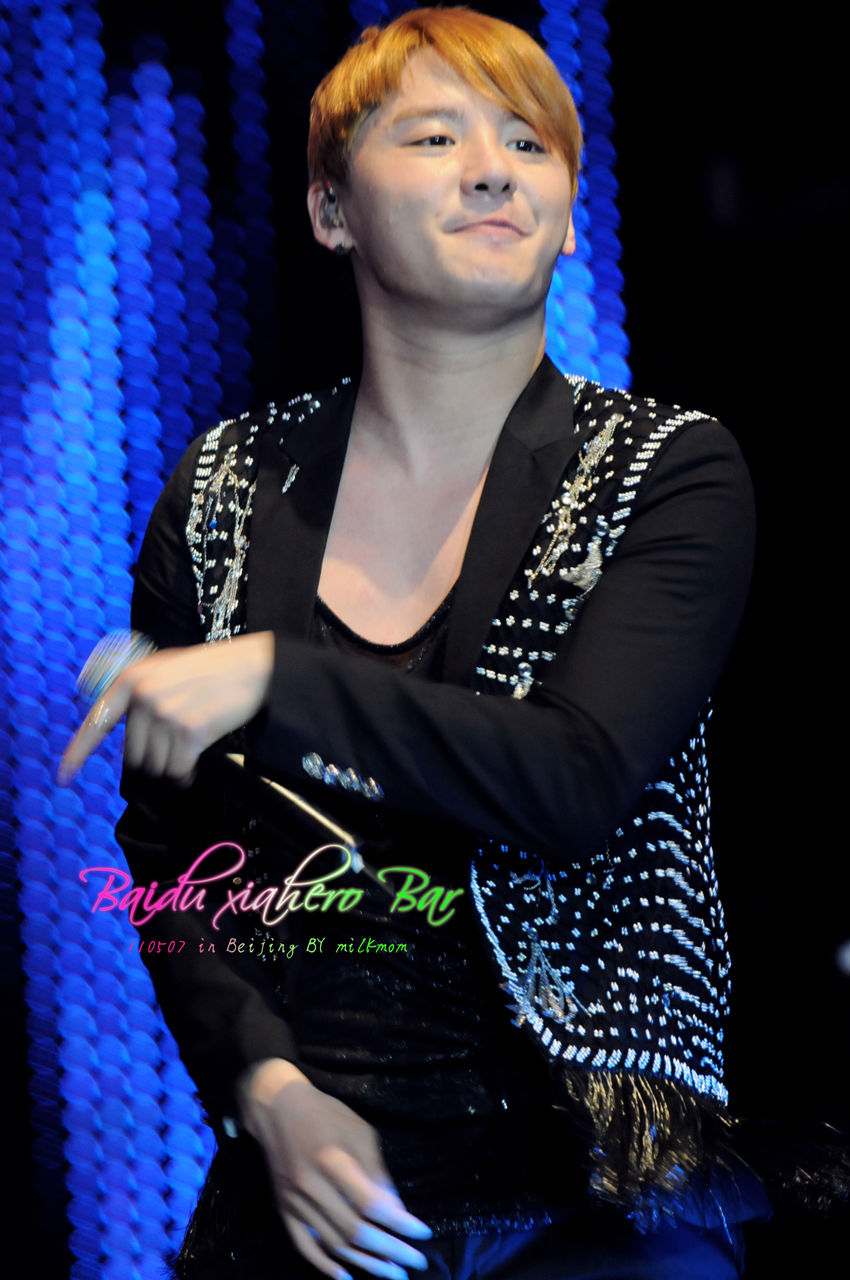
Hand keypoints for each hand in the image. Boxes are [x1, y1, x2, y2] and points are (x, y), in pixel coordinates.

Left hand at [58, 632, 274, 783]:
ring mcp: (166, 714)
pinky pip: (178, 770)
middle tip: (180, 738)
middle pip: (134, 754)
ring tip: (194, 742)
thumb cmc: (213, 671)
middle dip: (155, 756)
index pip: (97, 722)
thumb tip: (129, 738)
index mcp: (133, 680)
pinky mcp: (190, 731)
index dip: (78, 752)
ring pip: (157, 765)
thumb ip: (141, 695)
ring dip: (174, 764)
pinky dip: (188, 773)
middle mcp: (144, 696)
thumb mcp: (167, 670)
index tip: (63, 776)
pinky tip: (199, 759)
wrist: (254, 668)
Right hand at [238, 1059, 431, 1279]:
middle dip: (389, 1250)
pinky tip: (346, 1277)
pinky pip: (304, 1246)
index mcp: (333, 1161)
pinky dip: (324, 1265)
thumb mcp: (359, 1131)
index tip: (422, 1233)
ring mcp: (294, 1202)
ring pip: (333, 1243)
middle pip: (354, 1230)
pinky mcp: (284, 1210)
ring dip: (365, 1262)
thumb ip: (376, 1171)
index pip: (371, 1205)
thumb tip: (396, 1209)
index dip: (399, 1224)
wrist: (277, 1108)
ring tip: (392, 1274)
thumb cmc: (326, 1114)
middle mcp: (311, 1186)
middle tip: (415, 1262)